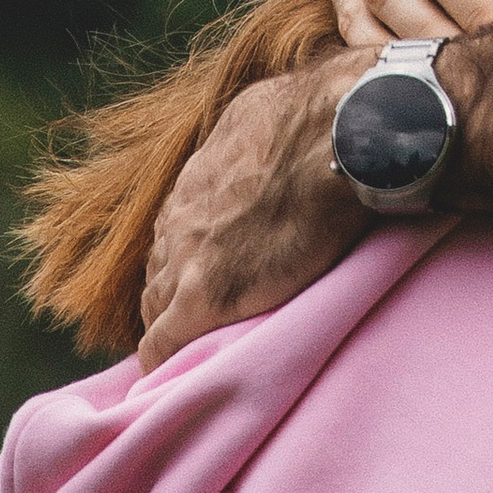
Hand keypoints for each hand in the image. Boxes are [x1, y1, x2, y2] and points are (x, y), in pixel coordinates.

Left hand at [136, 54, 369, 368]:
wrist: (335, 139)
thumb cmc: (320, 117)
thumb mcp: (264, 112)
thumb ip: (250, 135)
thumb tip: (268, 132)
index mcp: (197, 178)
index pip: (177, 231)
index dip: (193, 257)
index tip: (212, 272)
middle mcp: (180, 217)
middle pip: (161, 269)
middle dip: (176, 293)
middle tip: (204, 317)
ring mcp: (186, 258)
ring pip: (157, 306)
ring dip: (174, 325)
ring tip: (195, 349)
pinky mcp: (202, 297)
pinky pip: (162, 345)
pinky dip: (165, 362)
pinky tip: (172, 380)